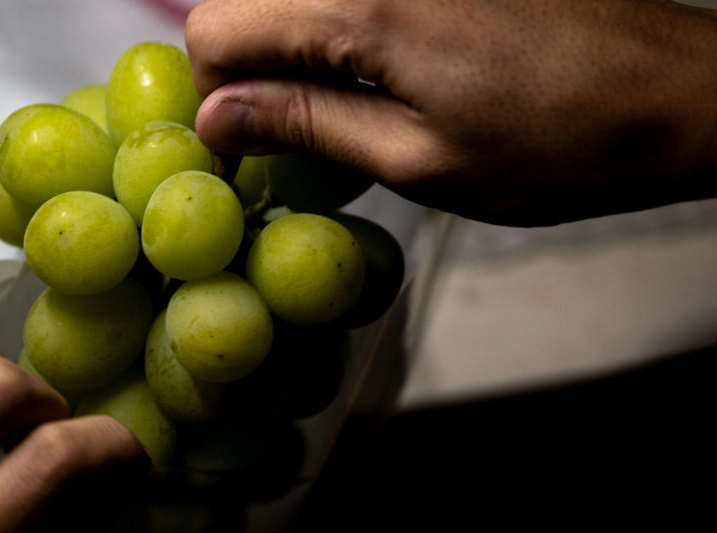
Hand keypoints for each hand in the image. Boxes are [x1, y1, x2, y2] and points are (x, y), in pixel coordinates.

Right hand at [187, 0, 716, 224]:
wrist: (673, 92)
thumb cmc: (561, 140)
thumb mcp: (418, 161)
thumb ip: (305, 126)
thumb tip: (217, 121)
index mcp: (362, 3)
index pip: (216, 28)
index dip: (220, 98)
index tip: (253, 145)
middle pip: (244, 0)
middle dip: (250, 71)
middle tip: (300, 131)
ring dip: (297, 51)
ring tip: (351, 105)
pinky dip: (341, 34)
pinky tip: (384, 74)